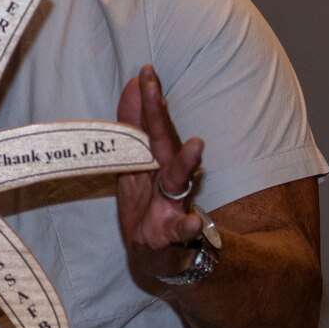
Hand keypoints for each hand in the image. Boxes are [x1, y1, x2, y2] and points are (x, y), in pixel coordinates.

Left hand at [115, 65, 206, 276]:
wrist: (159, 256)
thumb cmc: (149, 205)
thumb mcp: (134, 166)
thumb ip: (133, 128)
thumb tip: (132, 85)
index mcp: (154, 161)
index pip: (149, 125)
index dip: (146, 100)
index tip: (143, 71)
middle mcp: (166, 176)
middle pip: (161, 141)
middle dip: (157, 113)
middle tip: (153, 84)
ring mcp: (171, 203)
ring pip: (178, 179)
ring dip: (186, 161)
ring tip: (196, 143)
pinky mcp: (172, 233)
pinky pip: (182, 230)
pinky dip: (188, 226)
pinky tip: (191, 222)